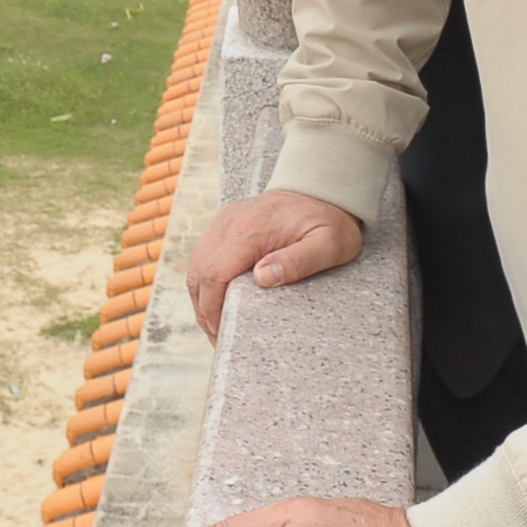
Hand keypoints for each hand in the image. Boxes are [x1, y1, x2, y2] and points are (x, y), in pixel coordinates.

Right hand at [186, 191, 364, 336]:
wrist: (323, 187)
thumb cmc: (329, 220)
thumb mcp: (328, 245)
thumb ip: (298, 262)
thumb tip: (261, 278)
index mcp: (250, 231)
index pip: (214, 274)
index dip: (212, 310)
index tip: (221, 335)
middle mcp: (229, 223)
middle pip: (198, 273)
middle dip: (203, 310)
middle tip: (219, 339)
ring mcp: (224, 221)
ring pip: (197, 265)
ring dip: (201, 297)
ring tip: (218, 324)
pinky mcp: (226, 223)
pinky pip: (205, 255)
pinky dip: (206, 281)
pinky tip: (220, 299)